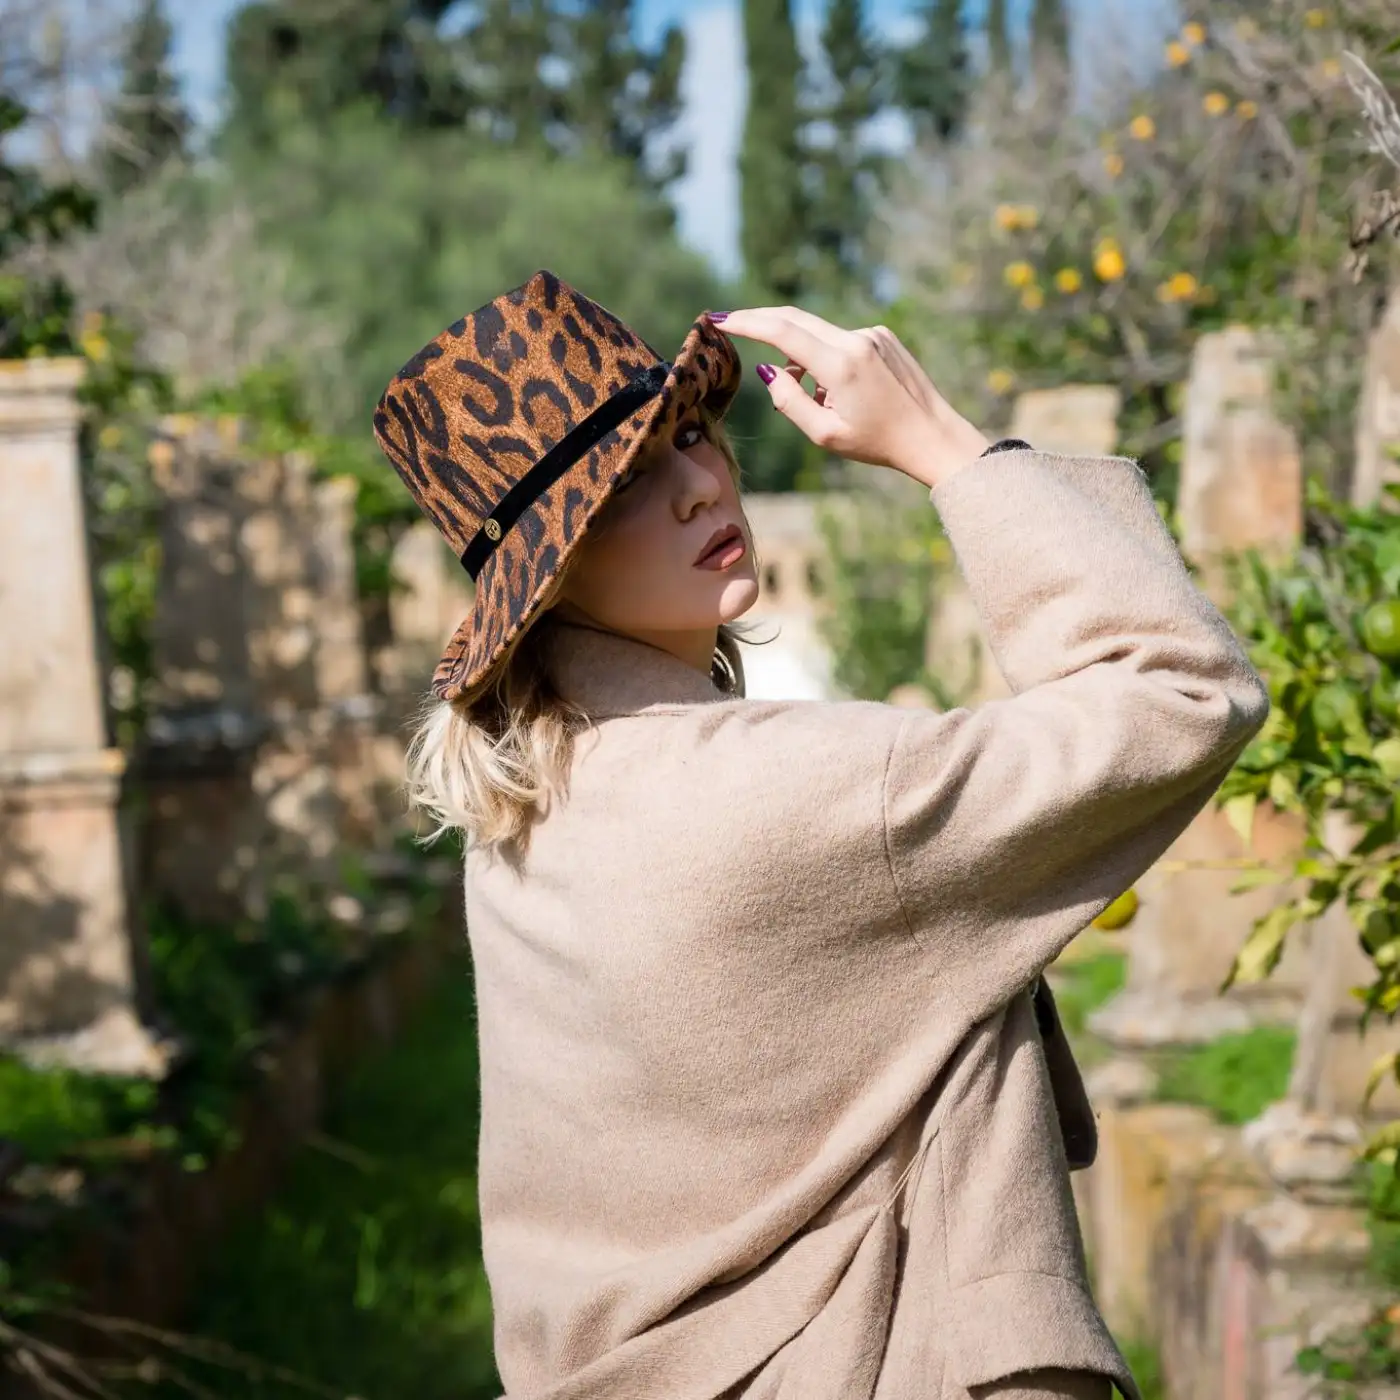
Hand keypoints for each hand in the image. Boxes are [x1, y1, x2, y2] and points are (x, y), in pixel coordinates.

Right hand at [708, 305, 990, 488]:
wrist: (931, 435)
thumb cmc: (876, 443)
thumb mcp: (824, 434)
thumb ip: (789, 401)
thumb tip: (767, 370)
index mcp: (840, 364)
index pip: (782, 331)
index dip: (747, 323)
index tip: (721, 320)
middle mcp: (856, 340)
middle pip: (796, 320)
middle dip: (762, 321)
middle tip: (731, 324)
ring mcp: (872, 334)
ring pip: (818, 334)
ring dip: (801, 356)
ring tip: (818, 400)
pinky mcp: (882, 335)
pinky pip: (840, 341)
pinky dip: (826, 358)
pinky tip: (843, 392)